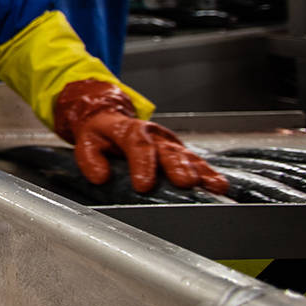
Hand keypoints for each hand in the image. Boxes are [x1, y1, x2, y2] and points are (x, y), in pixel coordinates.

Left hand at [54, 80, 227, 194]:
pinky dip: (208, 173)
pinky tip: (218, 184)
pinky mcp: (178, 150)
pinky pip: (196, 161)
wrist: (110, 119)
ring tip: (212, 186)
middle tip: (185, 183)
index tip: (143, 184)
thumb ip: (90, 159)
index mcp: (128, 130)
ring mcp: (168, 142)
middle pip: (167, 150)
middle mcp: (153, 134)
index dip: (142, 164)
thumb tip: (100, 176)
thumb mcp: (86, 142)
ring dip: (200, 171)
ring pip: (186, 155)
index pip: (137, 145)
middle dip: (177, 166)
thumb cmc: (100, 134)